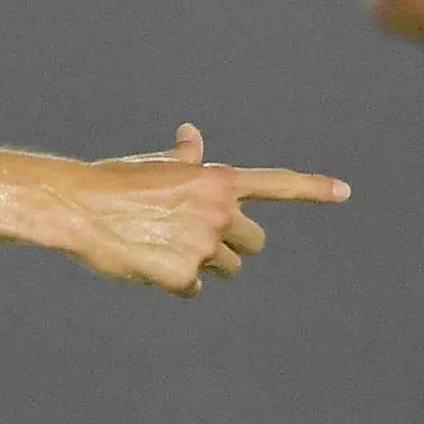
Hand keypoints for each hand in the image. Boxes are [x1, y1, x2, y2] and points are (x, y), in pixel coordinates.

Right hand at [58, 123, 349, 297]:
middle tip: (200, 240)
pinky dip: (176, 283)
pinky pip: (194, 289)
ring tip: (166, 249)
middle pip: (255, 243)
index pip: (278, 185)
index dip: (314, 188)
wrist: (79, 207)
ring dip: (206, 266)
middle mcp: (220, 211)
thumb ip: (187, 159)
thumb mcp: (156, 164)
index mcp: (218, 180)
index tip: (344, 192)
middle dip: (234, 246)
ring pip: (227, 270)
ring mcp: (203, 245)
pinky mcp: (183, 276)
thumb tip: (193, 134)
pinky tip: (149, 265)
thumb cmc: (115, 181)